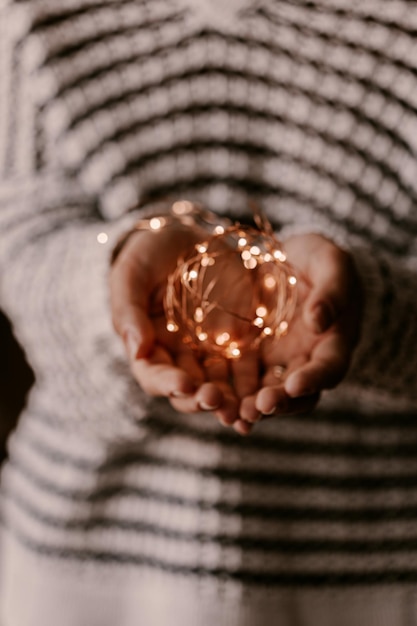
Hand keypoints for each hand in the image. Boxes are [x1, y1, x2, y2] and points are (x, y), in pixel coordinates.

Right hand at [109, 221, 258, 423]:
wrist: (187, 237)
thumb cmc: (149, 252)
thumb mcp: (131, 273)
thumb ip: (129, 311)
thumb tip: (136, 350)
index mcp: (149, 345)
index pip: (154, 375)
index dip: (167, 383)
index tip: (184, 384)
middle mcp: (180, 356)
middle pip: (189, 389)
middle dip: (201, 399)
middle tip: (216, 401)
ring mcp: (211, 350)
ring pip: (220, 385)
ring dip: (231, 400)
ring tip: (243, 409)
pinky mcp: (239, 340)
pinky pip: (248, 368)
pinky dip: (256, 384)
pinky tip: (269, 392)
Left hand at [235, 234, 362, 433]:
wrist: (284, 258)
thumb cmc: (318, 257)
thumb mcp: (331, 262)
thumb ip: (331, 289)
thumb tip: (319, 321)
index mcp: (334, 342)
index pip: (330, 368)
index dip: (314, 379)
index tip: (295, 385)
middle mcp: (307, 361)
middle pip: (297, 394)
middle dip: (278, 402)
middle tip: (257, 407)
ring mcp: (277, 362)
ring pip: (266, 394)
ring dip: (250, 407)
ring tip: (230, 413)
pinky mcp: (251, 357)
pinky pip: (239, 380)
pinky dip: (228, 393)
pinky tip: (209, 400)